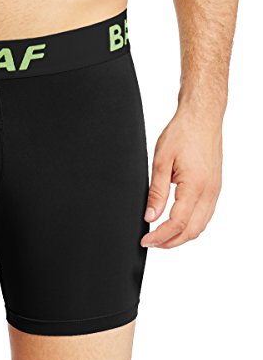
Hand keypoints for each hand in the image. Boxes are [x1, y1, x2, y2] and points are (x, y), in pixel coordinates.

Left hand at [141, 108, 222, 247]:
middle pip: (192, 231)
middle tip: (150, 242)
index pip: (177, 224)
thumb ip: (156, 192)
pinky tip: (175, 223)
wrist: (202, 117)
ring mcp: (215, 190)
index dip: (160, 236)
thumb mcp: (161, 162)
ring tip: (160, 236)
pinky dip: (190, 225)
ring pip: (201, 225)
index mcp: (195, 186)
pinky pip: (205, 214)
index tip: (145, 240)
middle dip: (170, 242)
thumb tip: (150, 216)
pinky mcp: (215, 187)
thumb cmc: (182, 133)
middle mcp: (209, 192)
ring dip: (181, 236)